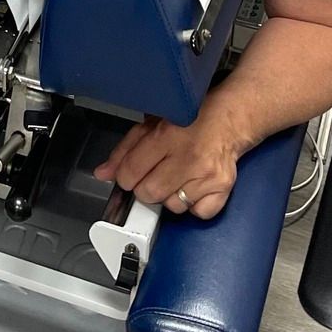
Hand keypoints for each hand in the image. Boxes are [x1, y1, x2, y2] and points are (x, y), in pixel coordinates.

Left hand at [93, 113, 241, 219]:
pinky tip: (193, 186)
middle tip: (154, 173)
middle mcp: (188, 156)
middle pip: (149, 193)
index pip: (131, 172)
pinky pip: (198, 213)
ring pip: (173, 206)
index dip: (125, 176)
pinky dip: (193, 205)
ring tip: (176, 176)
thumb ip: (125, 149)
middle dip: (145, 187)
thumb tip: (103, 173)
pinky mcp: (222, 187)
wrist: (228, 119)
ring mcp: (207, 174)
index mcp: (167, 135)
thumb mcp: (151, 124)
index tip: (130, 174)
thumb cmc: (188, 119)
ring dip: (169, 196)